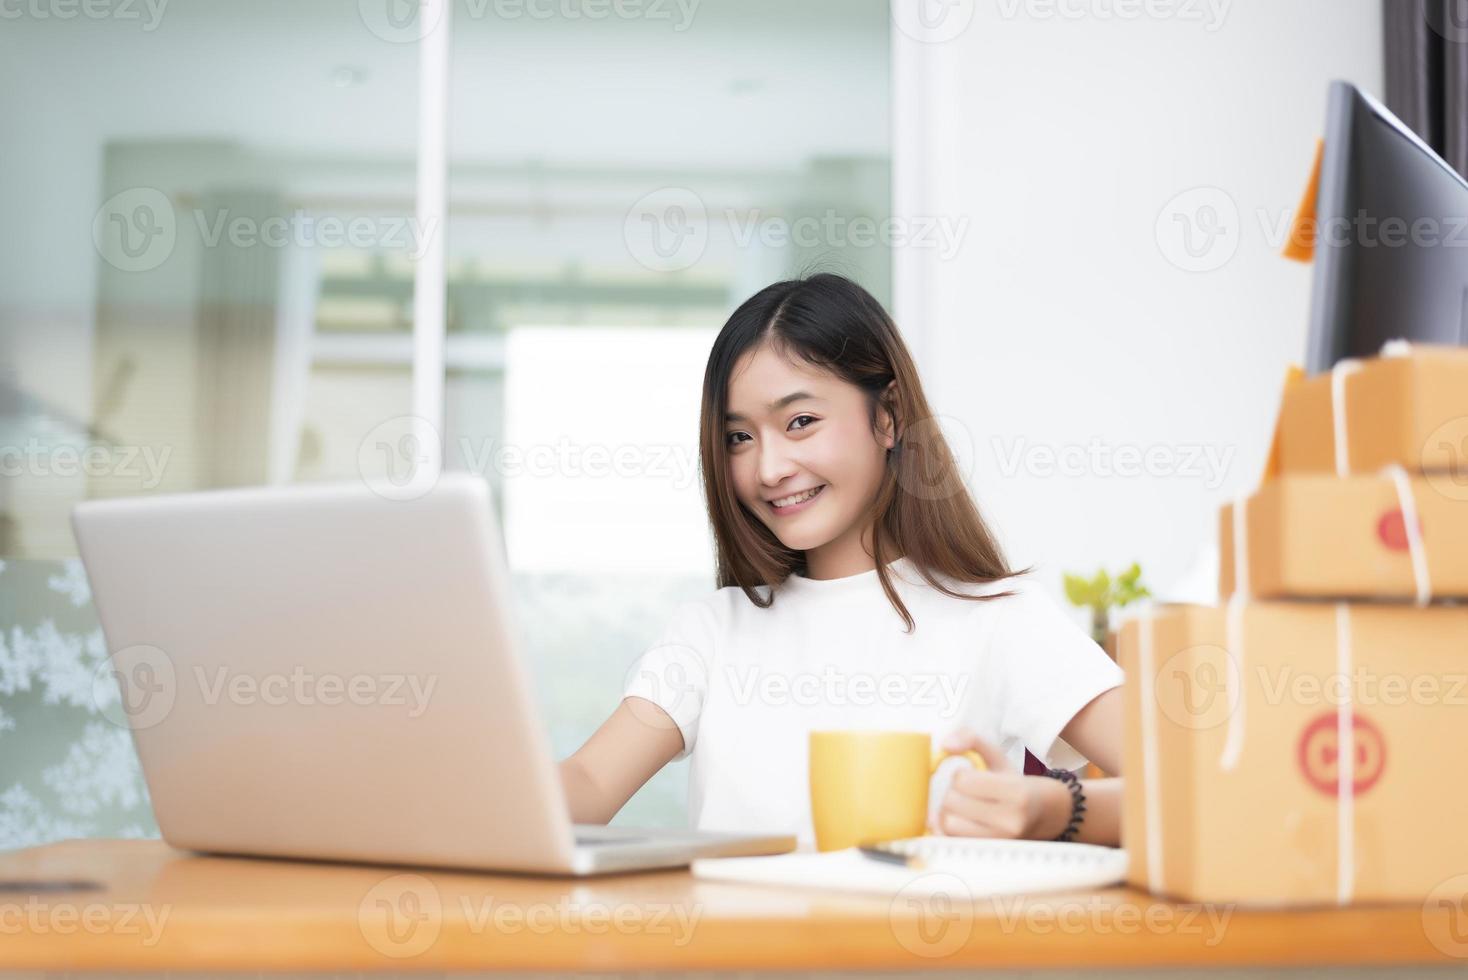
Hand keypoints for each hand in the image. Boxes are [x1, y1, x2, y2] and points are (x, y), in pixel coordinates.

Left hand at [931, 728, 1071, 840]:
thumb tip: (946, 743)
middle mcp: (1010, 821)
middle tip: (965, 791)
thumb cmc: (1018, 786)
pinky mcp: (989, 852)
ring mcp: (999, 841)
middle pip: (952, 802)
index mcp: (1016, 793)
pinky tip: (959, 820)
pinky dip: (948, 829)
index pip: (963, 781)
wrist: (1046, 816)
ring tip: (962, 806)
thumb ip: (972, 740)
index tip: (970, 775)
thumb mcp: (999, 758)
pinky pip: (953, 841)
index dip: (960, 774)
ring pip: (948, 824)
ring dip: (947, 811)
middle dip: (952, 792)